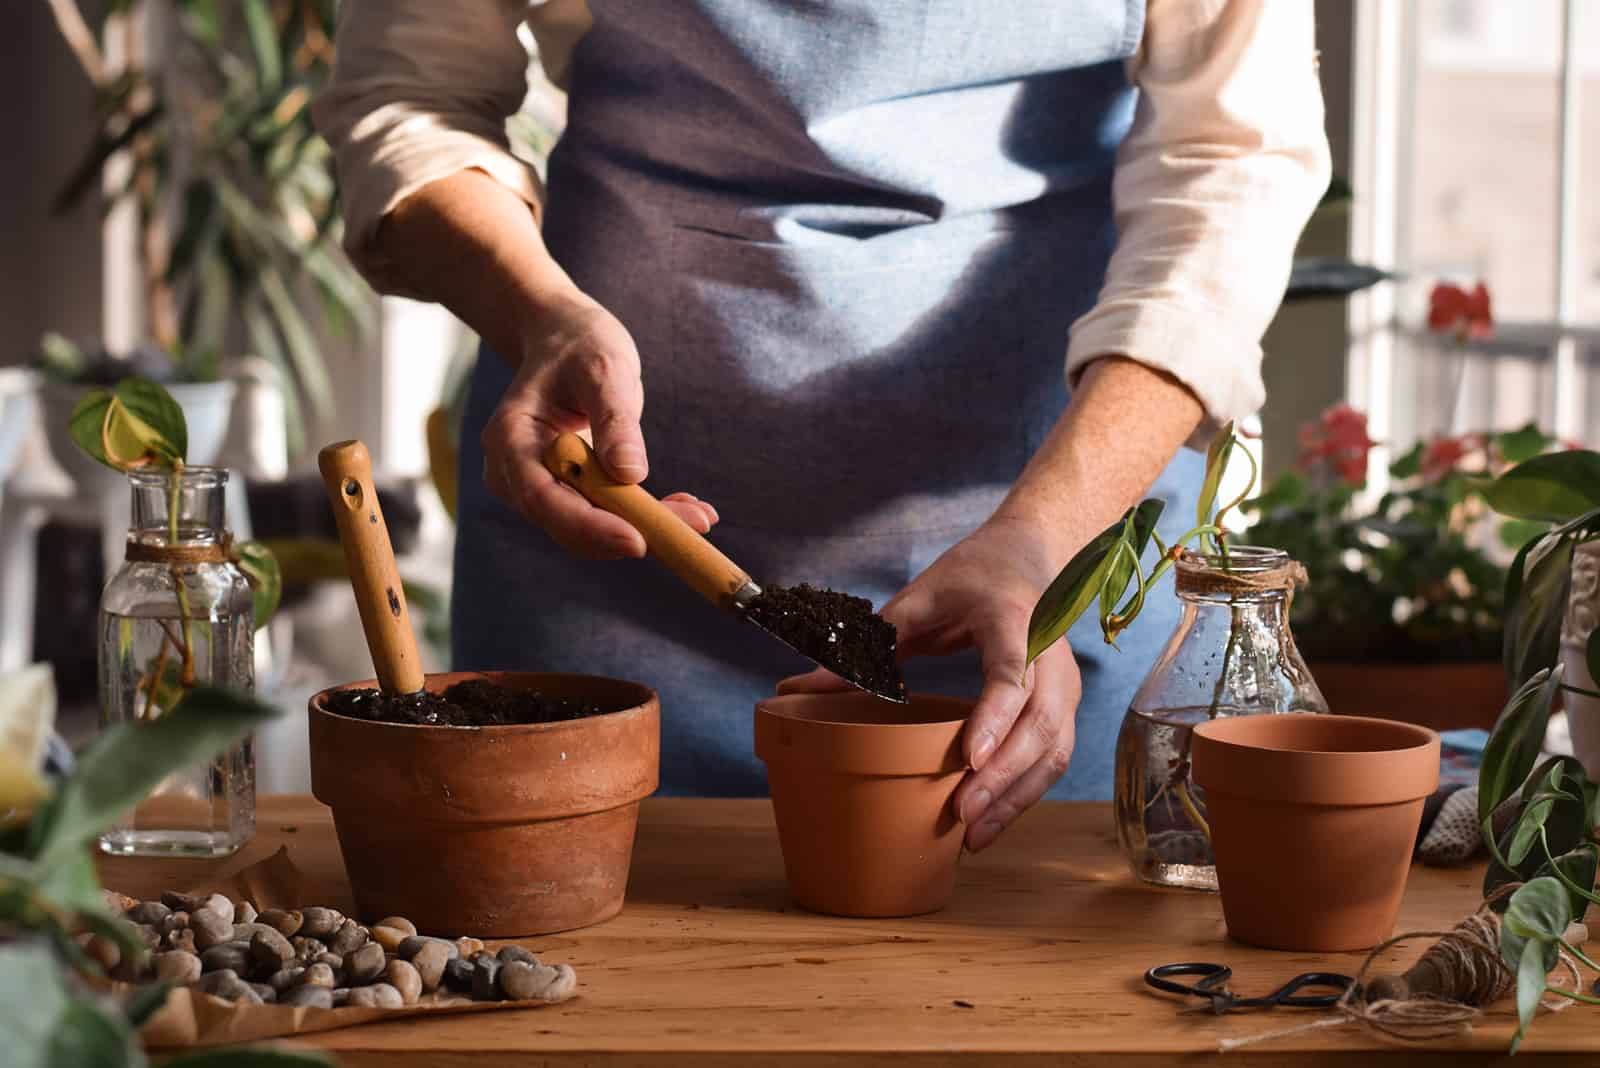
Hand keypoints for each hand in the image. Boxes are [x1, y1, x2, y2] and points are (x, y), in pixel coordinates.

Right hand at [480, 293, 717, 557]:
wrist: (563, 338)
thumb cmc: (579, 345)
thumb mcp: (603, 367)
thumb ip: (615, 420)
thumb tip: (631, 474)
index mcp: (511, 439)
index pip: (543, 499)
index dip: (589, 526)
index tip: (637, 541)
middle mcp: (516, 472)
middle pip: (569, 523)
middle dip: (632, 530)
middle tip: (694, 525)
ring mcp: (540, 485)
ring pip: (592, 525)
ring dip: (647, 527)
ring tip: (701, 515)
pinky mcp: (567, 490)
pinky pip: (605, 513)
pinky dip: (646, 515)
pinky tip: (687, 508)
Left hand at [778, 517, 1080, 850]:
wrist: (1027, 552)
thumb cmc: (970, 575)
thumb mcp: (916, 600)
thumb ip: (868, 645)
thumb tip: (799, 688)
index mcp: (1011, 619)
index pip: (1011, 672)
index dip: (994, 717)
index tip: (968, 758)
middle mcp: (1048, 653)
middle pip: (1038, 724)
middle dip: (1002, 778)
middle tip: (960, 816)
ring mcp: (1064, 680)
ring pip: (1053, 748)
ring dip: (1017, 796)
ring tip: (974, 837)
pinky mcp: (1065, 703)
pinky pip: (1054, 755)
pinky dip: (1026, 792)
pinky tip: (991, 819)